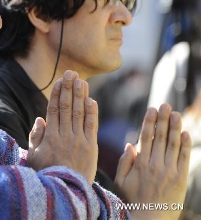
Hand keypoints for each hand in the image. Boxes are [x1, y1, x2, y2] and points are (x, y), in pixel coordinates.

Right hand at [27, 70, 98, 183]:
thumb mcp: (34, 156)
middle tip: (71, 73)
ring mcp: (79, 141)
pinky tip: (92, 100)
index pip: (54, 109)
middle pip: (67, 107)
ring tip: (81, 80)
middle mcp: (65, 135)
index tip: (60, 81)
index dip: (57, 93)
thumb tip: (40, 118)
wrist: (64, 192)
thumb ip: (36, 137)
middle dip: (69, 88)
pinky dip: (92, 112)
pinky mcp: (91, 148)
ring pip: (80, 113)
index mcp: (50, 136)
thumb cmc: (46, 175)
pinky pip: (92, 126)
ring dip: (81, 95)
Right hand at [114, 104, 190, 219]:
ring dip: (175, 128)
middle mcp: (155, 165)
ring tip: (176, 114)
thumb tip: (130, 144)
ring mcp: (169, 171)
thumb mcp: (121, 181)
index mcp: (140, 164)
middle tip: (165, 105)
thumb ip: (124, 162)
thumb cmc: (131, 201)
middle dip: (163, 120)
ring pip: (173, 145)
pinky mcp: (180, 179)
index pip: (145, 137)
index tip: (152, 109)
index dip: (149, 122)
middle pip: (160, 137)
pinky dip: (185, 145)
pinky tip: (185, 133)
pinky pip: (184, 158)